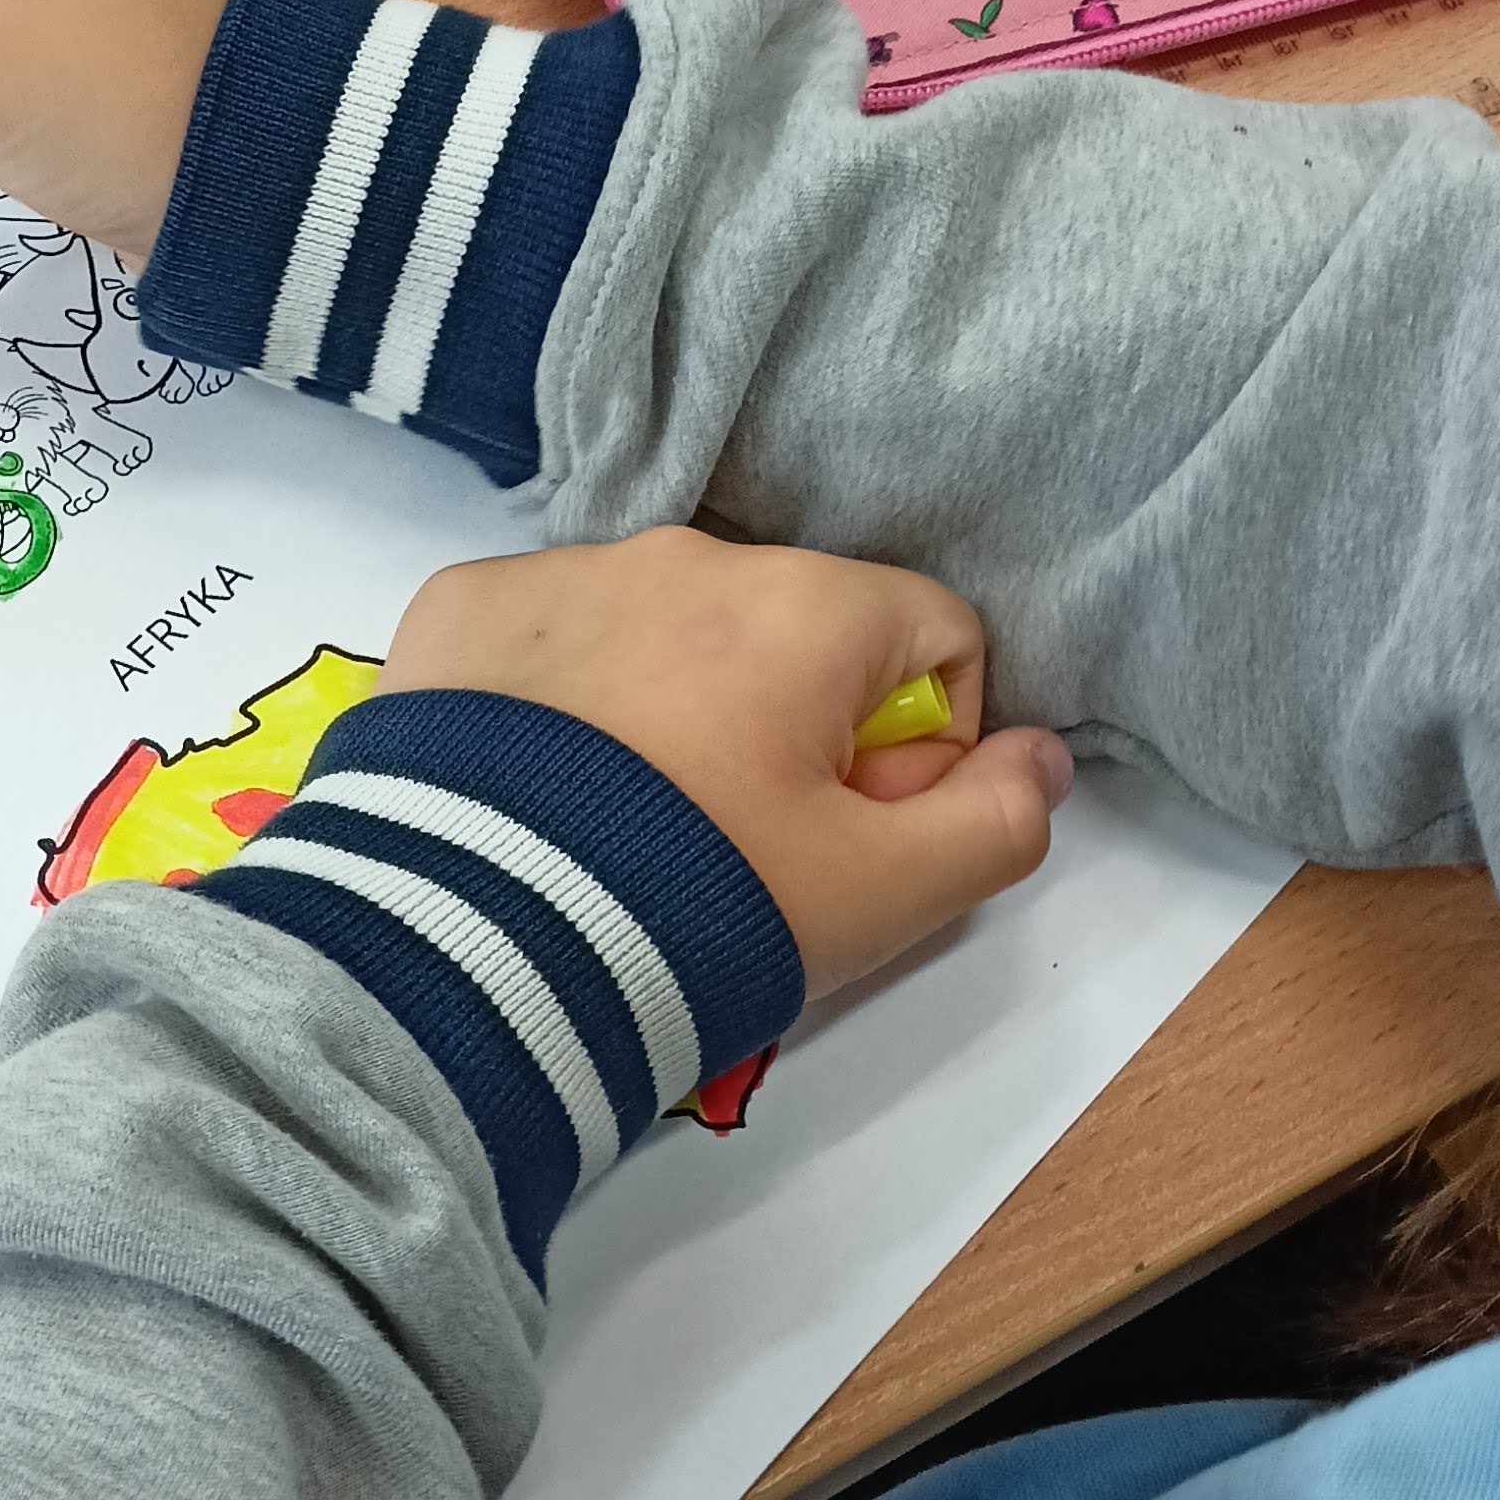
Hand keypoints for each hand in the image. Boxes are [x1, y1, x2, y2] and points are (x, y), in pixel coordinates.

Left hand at [377, 532, 1071, 998]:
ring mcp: (560, 573)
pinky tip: (534, 798)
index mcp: (806, 605)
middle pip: (795, 632)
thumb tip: (1041, 757)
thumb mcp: (883, 897)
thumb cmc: (696, 911)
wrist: (466, 945)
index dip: (918, 748)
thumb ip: (995, 823)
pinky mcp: (457, 610)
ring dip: (673, 709)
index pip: (931, 637)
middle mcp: (686, 555)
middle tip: (735, 852)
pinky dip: (557, 705)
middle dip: (793, 727)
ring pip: (666, 631)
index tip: (852, 833)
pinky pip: (544, 640)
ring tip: (621, 833)